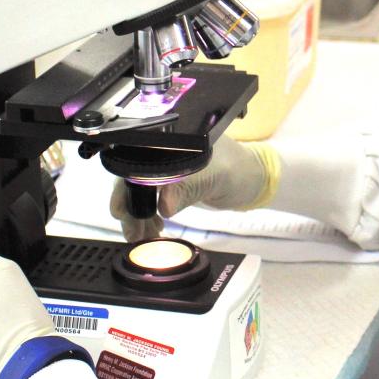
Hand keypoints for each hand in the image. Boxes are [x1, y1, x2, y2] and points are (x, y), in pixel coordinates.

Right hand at [109, 137, 279, 241]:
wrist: (257, 180)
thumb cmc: (242, 171)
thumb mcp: (217, 176)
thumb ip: (190, 187)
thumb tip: (164, 204)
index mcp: (173, 141)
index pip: (139, 161)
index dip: (126, 185)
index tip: (121, 210)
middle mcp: (166, 152)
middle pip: (135, 177)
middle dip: (129, 206)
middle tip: (132, 232)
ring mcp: (169, 168)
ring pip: (142, 191)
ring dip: (138, 215)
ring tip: (140, 237)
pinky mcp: (173, 183)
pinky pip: (153, 198)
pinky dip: (148, 215)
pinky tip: (152, 228)